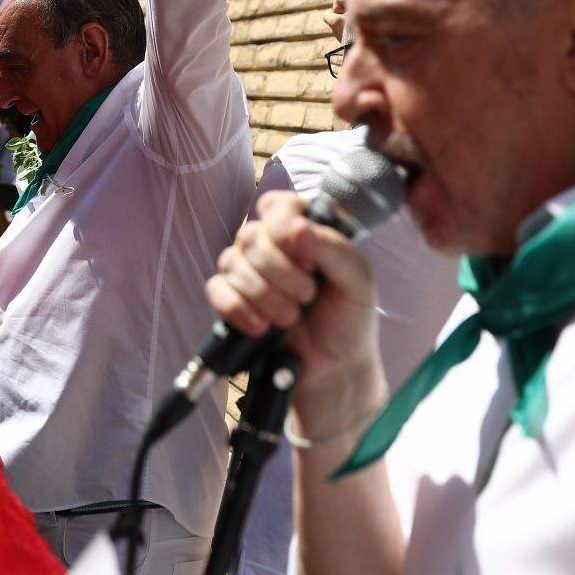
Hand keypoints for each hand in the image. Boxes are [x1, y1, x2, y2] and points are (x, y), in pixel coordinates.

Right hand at [206, 192, 385, 410]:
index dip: (283, 227)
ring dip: (263, 294)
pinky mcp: (232, 300)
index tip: (307, 259)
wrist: (334, 368)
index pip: (276, 206)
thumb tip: (296, 226)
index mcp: (302, 231)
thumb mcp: (358, 280)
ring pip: (231, 262)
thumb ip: (333, 248)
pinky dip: (238, 309)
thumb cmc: (349, 318)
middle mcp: (270, 246)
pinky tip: (261, 327)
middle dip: (279, 271)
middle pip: (250, 235)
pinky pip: (217, 290)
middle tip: (307, 296)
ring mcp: (248, 272)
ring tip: (290, 318)